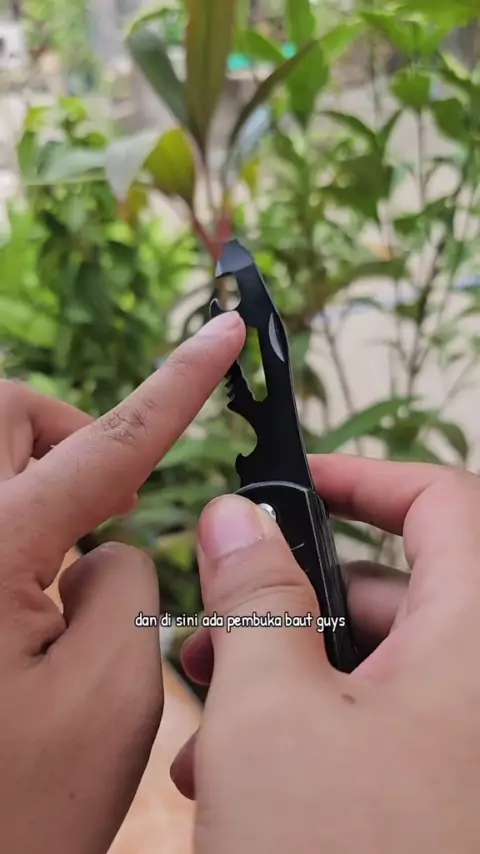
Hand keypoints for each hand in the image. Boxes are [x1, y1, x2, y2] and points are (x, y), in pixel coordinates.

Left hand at [0, 311, 244, 853]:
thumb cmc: (15, 813)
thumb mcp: (113, 697)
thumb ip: (130, 583)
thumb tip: (107, 539)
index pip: (108, 442)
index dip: (179, 383)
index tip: (221, 334)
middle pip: (6, 413)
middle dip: (64, 434)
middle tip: (106, 505)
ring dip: (36, 476)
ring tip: (65, 557)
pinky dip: (17, 517)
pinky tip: (27, 586)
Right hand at [173, 455, 479, 852]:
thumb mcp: (271, 714)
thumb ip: (254, 598)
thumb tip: (236, 516)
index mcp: (471, 643)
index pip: (443, 503)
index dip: (363, 478)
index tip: (290, 485)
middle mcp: (476, 690)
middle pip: (385, 594)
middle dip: (285, 604)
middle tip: (211, 631)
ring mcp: (458, 747)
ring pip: (366, 670)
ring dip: (276, 680)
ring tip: (203, 730)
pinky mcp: (433, 794)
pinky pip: (373, 731)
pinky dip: (303, 734)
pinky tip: (230, 775)